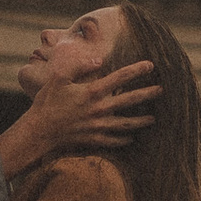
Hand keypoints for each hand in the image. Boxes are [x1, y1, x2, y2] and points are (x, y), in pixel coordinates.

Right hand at [0, 54, 159, 177]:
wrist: (39, 131)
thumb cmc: (47, 102)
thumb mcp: (58, 78)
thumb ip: (78, 66)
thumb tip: (99, 60)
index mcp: (92, 91)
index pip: (120, 77)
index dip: (137, 70)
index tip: (151, 65)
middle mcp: (99, 109)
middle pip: (130, 100)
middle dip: (147, 94)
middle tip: (161, 90)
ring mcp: (98, 126)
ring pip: (127, 124)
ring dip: (142, 121)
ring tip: (154, 119)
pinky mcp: (94, 139)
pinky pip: (114, 140)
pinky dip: (125, 139)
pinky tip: (132, 137)